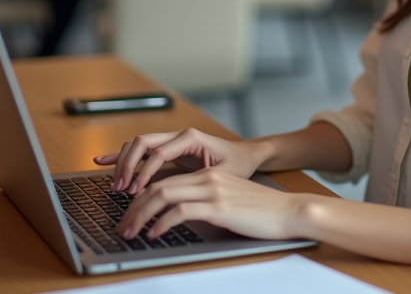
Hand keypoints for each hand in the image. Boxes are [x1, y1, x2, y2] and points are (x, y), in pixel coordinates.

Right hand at [93, 128, 263, 194]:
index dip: (144, 172)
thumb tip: (177, 194)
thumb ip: (199, 180)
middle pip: (142, 143)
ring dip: (124, 163)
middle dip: (128, 165)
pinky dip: (121, 156)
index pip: (158, 152)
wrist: (247, 156)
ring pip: (138, 145)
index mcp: (191, 138)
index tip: (136, 191)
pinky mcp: (167, 150)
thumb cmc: (238, 165)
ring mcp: (171, 141)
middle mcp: (178, 136)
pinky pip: (140, 151)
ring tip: (117, 185)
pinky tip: (103, 161)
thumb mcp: (223, 174)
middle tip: (122, 188)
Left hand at [118, 167, 307, 240]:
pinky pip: (181, 211)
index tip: (128, 215)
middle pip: (156, 187)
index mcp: (206, 175)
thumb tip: (177, 218)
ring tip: (130, 232)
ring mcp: (212, 190)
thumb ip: (204, 203)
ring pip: (163, 195)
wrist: (289, 211)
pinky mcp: (219, 206)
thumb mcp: (227, 202)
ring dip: (140, 215)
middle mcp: (206, 178)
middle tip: (121, 227)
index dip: (140, 198)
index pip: (163, 181)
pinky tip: (154, 233)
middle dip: (133, 208)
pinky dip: (162, 222)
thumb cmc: (261, 211)